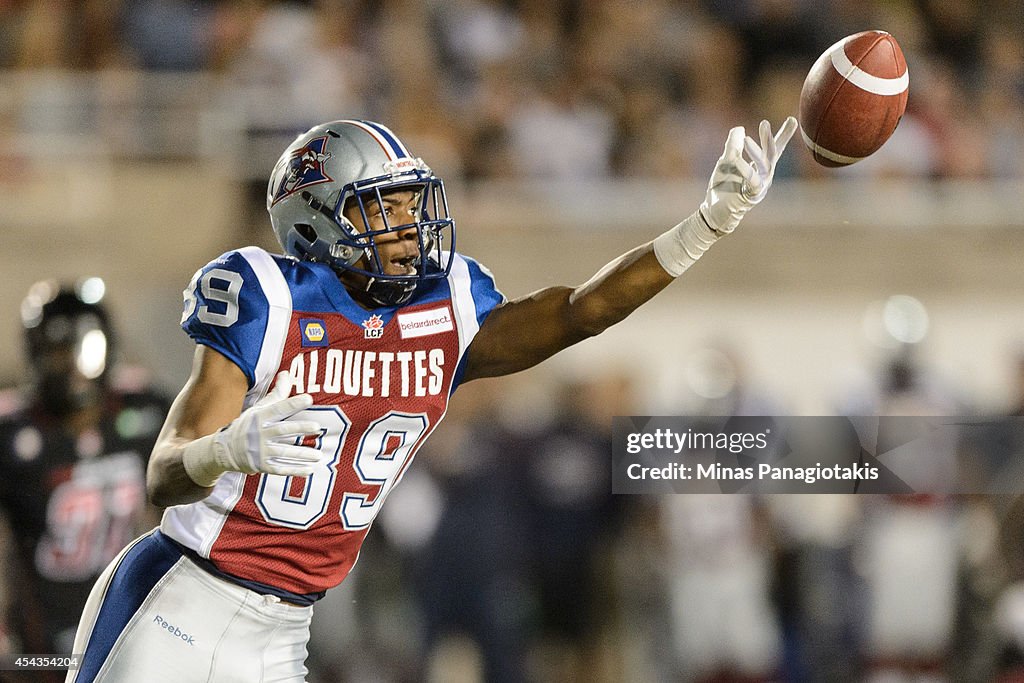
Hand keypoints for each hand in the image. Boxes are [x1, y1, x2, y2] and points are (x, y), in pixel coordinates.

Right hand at [182, 371, 321, 485]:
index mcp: (260, 417)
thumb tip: (287, 373)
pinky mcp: (262, 466)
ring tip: (319, 454)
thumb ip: (277, 393)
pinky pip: (281, 469)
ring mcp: (260, 451)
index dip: (293, 403)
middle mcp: (260, 434)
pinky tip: (310, 469)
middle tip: (317, 426)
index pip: (278, 408)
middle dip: (300, 428)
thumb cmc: (247, 425)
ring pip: (284, 452)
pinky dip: (296, 470)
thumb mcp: (259, 408)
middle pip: (283, 430)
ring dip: (303, 454)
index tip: (309, 398)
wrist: (224, 450)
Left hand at [700, 116, 797, 234]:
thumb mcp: (725, 162)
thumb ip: (732, 146)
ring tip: (745, 140)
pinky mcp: (752, 195)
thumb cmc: (723, 186)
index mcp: (759, 165)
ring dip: (755, 151)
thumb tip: (739, 128)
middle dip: (770, 139)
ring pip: (763, 165)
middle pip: (771, 154)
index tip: (793, 119)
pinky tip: (737, 161)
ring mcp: (760, 185)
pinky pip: (752, 181)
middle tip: (764, 124)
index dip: (783, 135)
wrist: (714, 211)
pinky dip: (745, 170)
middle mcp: (763, 174)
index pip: (772, 148)